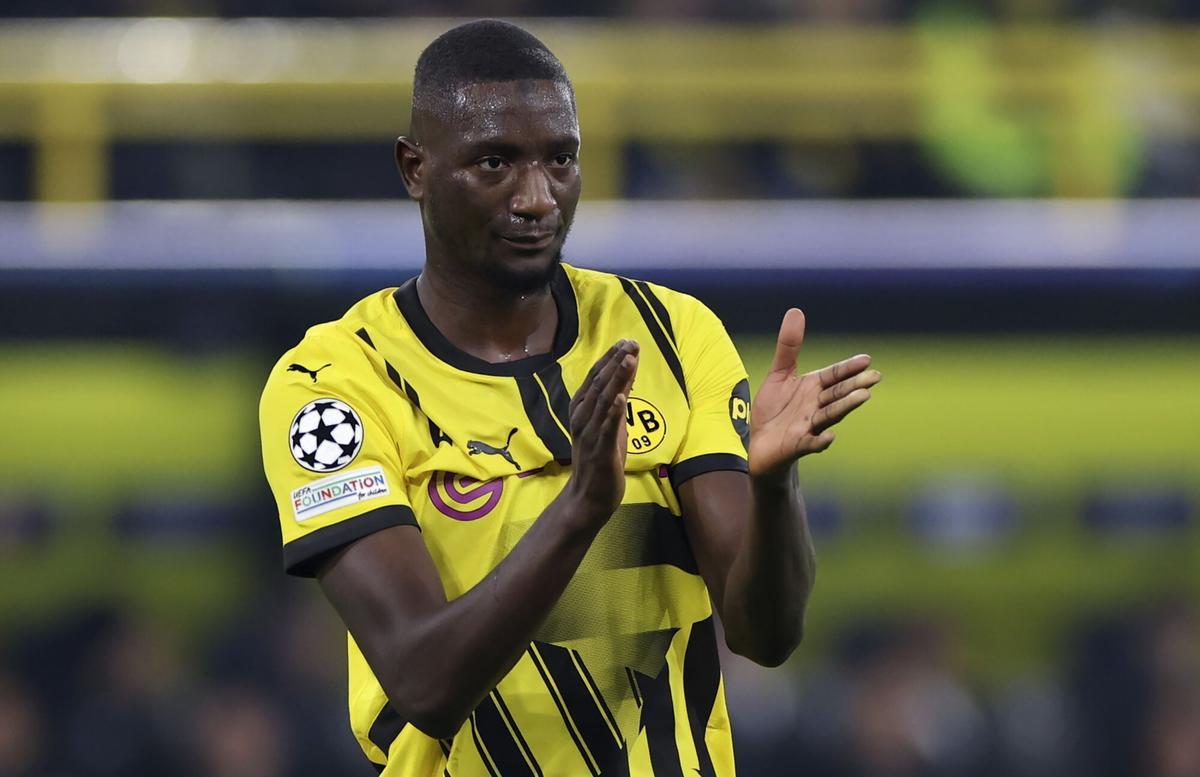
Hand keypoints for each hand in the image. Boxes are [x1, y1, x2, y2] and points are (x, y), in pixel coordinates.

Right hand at [565, 339, 638, 519]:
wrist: (589, 497)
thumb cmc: (600, 459)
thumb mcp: (611, 425)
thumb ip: (616, 401)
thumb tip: (628, 374)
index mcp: (581, 409)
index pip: (596, 378)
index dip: (610, 358)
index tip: (626, 341)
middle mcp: (581, 417)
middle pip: (599, 384)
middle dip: (616, 362)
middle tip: (631, 342)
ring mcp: (589, 434)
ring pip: (603, 401)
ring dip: (616, 379)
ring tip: (628, 359)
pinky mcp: (599, 451)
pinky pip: (606, 428)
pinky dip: (612, 411)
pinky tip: (620, 397)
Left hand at [748, 309, 879, 477]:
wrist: (757, 444)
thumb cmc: (772, 409)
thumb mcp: (779, 374)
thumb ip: (788, 346)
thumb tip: (796, 311)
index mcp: (813, 387)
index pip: (834, 375)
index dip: (849, 368)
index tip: (867, 359)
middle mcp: (815, 406)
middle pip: (838, 394)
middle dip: (855, 386)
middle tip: (874, 378)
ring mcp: (808, 426)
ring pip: (830, 415)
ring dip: (846, 406)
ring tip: (863, 396)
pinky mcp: (796, 445)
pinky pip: (811, 443)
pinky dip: (820, 441)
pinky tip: (830, 436)